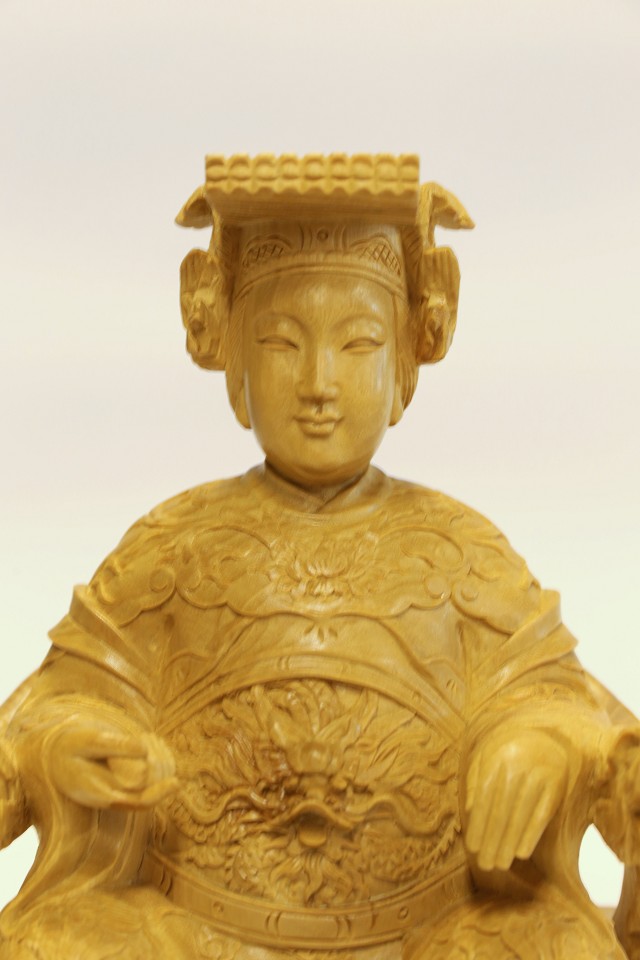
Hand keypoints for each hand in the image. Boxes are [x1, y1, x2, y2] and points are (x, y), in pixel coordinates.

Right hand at [50, 720, 177, 810]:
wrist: (54, 754)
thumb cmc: (69, 747)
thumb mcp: (87, 741)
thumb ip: (114, 746)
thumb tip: (144, 750)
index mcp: (103, 794)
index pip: (138, 802)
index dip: (159, 794)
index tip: (177, 782)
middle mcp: (114, 797)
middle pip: (151, 786)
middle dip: (159, 762)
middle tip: (149, 737)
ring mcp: (120, 791)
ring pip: (154, 778)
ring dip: (159, 757)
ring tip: (148, 736)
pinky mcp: (125, 782)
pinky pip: (151, 772)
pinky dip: (156, 754)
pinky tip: (150, 739)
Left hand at [464, 729, 567, 871]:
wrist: (545, 737)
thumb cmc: (508, 751)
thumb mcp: (486, 756)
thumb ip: (475, 780)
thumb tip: (471, 811)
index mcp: (496, 759)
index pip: (484, 799)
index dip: (478, 825)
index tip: (473, 847)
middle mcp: (517, 767)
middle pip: (502, 812)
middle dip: (492, 841)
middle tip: (486, 863)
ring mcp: (538, 776)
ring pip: (520, 818)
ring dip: (509, 844)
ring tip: (500, 863)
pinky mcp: (556, 786)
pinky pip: (541, 816)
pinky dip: (531, 836)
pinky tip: (521, 853)